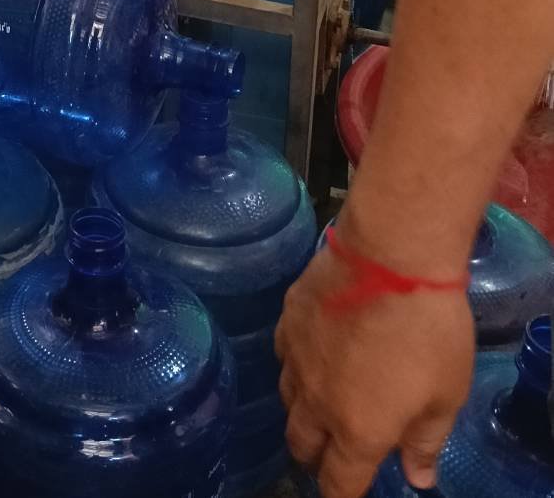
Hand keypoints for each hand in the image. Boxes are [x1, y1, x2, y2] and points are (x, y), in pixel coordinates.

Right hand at [276, 244, 473, 497]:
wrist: (392, 256)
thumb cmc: (429, 330)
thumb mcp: (446, 395)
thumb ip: (426, 441)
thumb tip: (417, 477)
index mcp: (358, 430)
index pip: (338, 483)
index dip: (340, 495)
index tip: (346, 492)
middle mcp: (317, 400)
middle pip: (302, 443)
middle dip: (315, 454)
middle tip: (333, 448)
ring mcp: (296, 356)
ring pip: (287, 399)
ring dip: (303, 410)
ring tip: (321, 401)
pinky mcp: (288, 316)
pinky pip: (283, 354)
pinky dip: (296, 363)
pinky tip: (312, 351)